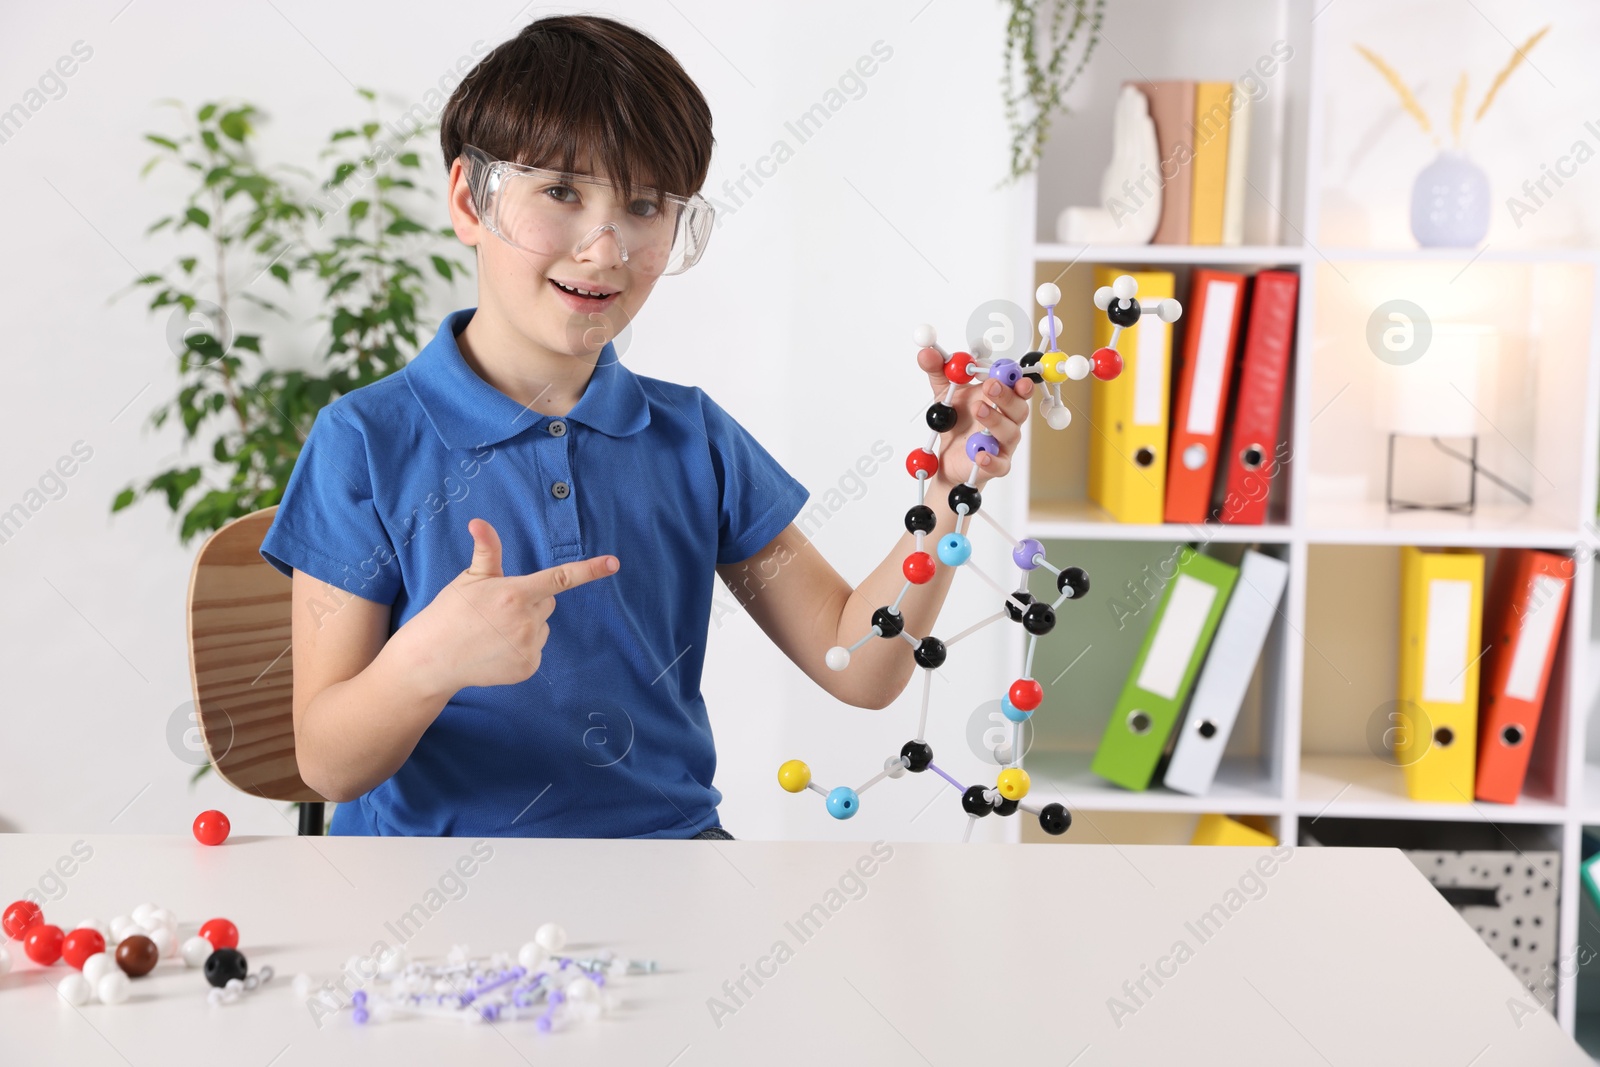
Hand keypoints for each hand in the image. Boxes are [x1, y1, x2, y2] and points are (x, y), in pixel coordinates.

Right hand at [402, 517, 618, 693]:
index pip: (560, 578)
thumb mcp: (469, 578)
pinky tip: (496, 648)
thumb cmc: (451, 611)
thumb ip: (486, 550)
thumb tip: (479, 522)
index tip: (614, 563)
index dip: (589, 570)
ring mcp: (528, 646)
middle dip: (530, 600)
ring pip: (542, 626)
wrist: (433, 658)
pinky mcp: (528, 666)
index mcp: (514, 593)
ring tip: (493, 631)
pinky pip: (536, 648)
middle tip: (498, 608)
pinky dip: (522, 647)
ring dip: (526, 625)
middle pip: (548, 601)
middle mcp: (526, 621)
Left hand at [914, 348, 1034, 490]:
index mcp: (1000, 399)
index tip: (1007, 370)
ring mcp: (1003, 443)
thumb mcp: (944, 394)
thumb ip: (939, 372)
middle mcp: (1007, 420)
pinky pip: (999, 464)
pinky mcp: (996, 465)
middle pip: (1019, 407)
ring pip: (1010, 432)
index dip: (1016, 377)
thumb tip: (927, 353)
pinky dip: (991, 459)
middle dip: (1006, 395)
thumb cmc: (956, 422)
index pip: (1016, 386)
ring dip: (996, 420)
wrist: (947, 457)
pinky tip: (980, 454)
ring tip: (978, 409)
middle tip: (989, 386)